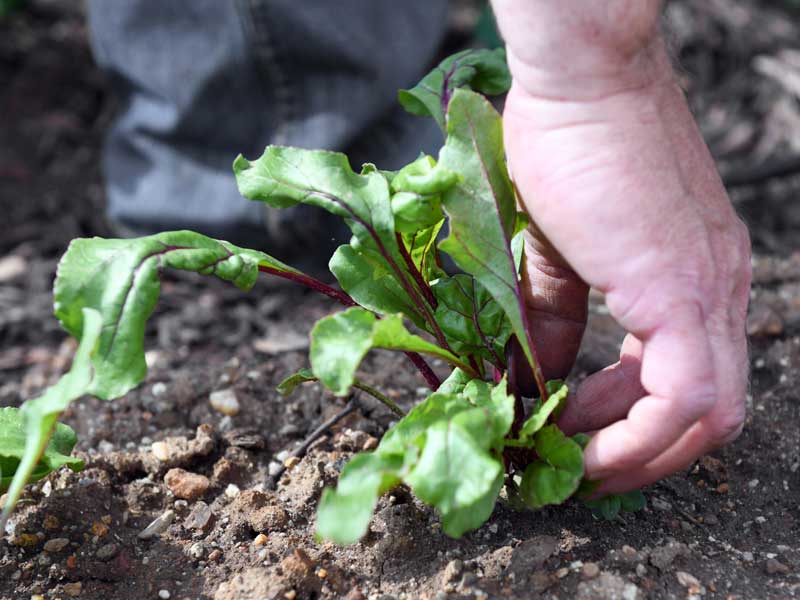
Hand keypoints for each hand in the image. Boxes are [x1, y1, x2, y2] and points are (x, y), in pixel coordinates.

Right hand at [492, 0, 751, 492]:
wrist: (582, 77)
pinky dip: (638, 434)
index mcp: (694, 275)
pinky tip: (582, 436)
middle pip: (714, 414)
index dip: (636, 422)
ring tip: (576, 455)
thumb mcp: (557, 248)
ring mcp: (708, 289)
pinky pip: (683, 395)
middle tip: (582, 463)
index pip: (692, 378)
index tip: (580, 434)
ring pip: (711, 416)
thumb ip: (555, 317)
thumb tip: (540, 374)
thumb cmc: (567, 145)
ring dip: (643, 453)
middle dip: (645, 454)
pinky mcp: (680, 286)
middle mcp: (718, 288)